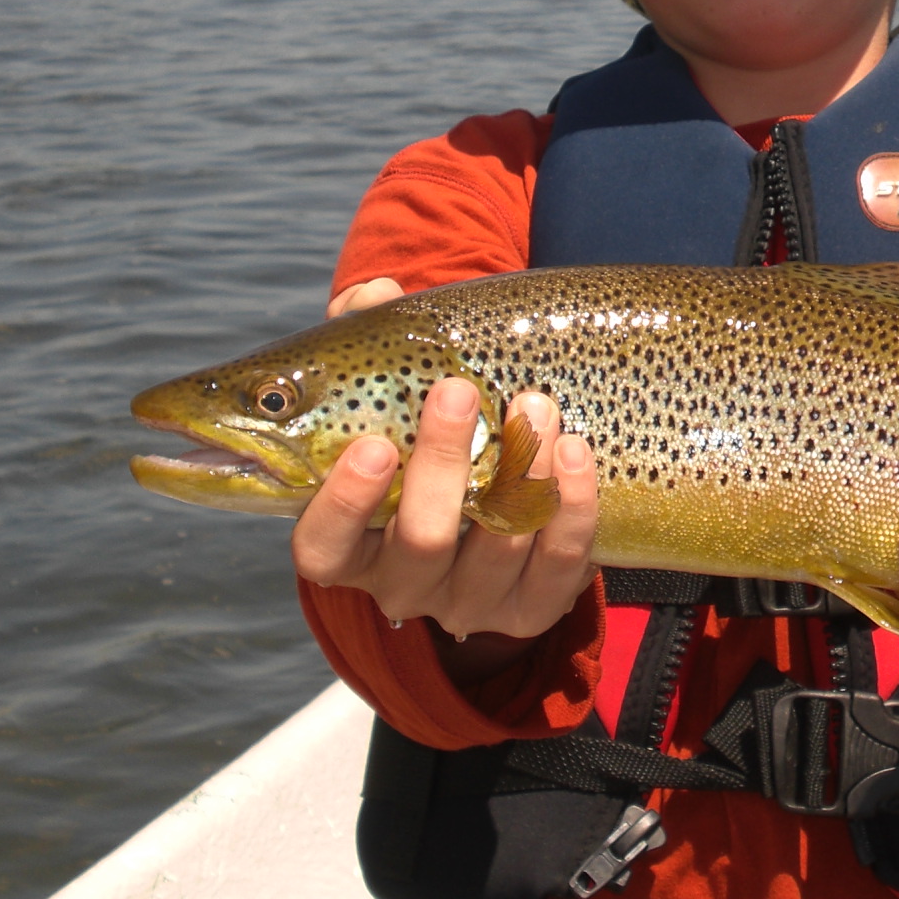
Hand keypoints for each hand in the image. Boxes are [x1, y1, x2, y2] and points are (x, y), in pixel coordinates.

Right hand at [296, 278, 599, 682]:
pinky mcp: (536, 606)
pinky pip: (559, 567)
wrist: (505, 481)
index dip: (342, 505)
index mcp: (352, 540)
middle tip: (458, 391)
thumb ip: (370, 336)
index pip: (322, 548)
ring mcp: (472, 600)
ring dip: (520, 470)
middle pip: (420, 543)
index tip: (373, 445)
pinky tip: (575, 450)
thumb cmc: (429, 426)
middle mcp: (405, 581)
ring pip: (496, 550)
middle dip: (443, 463)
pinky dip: (571, 506)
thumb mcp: (393, 385)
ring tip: (536, 405)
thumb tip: (373, 293)